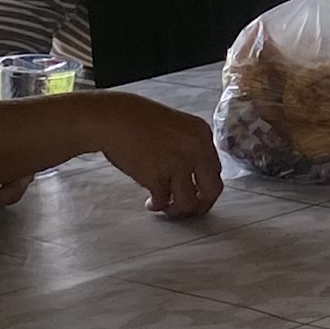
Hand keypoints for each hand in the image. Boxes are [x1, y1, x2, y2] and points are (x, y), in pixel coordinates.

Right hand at [85, 94, 222, 218]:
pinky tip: (150, 203)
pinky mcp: (156, 177)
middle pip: (213, 189)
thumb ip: (189, 146)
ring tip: (166, 207)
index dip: (205, 184)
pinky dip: (157, 206)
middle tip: (189, 210)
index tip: (196, 191)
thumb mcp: (176, 125)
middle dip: (202, 205)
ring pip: (189, 203)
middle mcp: (195, 149)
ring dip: (178, 210)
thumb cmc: (139, 120)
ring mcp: (177, 164)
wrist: (112, 118)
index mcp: (202, 133)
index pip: (216, 169)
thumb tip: (194, 174)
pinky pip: (163, 201)